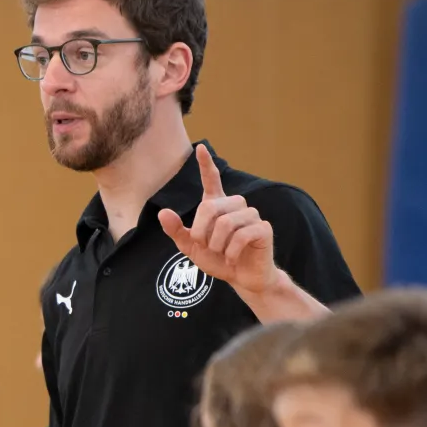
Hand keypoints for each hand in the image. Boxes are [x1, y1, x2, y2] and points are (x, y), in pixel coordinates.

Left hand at [157, 144, 280, 294]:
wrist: (241, 278)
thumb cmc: (218, 260)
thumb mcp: (191, 248)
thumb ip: (177, 231)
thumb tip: (163, 213)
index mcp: (217, 206)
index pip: (212, 180)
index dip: (206, 164)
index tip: (201, 148)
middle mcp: (235, 206)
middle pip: (209, 207)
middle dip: (201, 232)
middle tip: (206, 246)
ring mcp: (251, 215)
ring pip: (226, 223)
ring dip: (217, 244)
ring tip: (222, 252)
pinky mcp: (263, 228)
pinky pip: (241, 236)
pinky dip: (231, 251)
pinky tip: (232, 257)